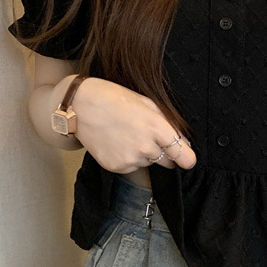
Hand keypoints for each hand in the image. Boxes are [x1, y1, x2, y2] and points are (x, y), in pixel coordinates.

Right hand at [70, 77, 196, 172]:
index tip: (186, 158)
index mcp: (157, 129)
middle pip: (167, 162)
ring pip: (147, 163)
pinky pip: (130, 167)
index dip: (186, 158)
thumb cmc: (115, 99)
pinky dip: (127, 158)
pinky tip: (116, 142)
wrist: (80, 106)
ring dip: (142, 154)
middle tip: (146, 136)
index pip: (184, 156)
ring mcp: (130, 160)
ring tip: (126, 135)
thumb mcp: (148, 104)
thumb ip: (169, 124)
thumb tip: (183, 140)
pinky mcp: (116, 167)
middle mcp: (146, 148)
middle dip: (163, 153)